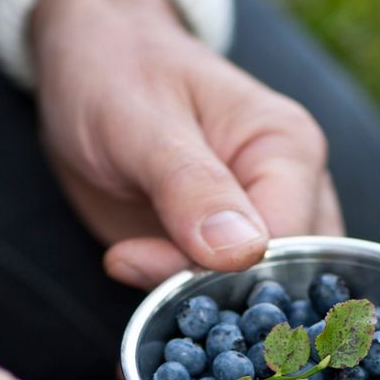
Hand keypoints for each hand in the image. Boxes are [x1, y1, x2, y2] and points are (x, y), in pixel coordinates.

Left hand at [32, 0, 343, 288]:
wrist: (86, 64)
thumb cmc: (116, 72)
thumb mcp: (142, 122)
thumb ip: (191, 186)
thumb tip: (240, 253)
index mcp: (290, 151)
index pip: (287, 242)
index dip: (227, 272)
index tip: (150, 263)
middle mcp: (293, 194)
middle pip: (282, 282)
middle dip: (218, 303)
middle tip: (141, 285)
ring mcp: (263, 229)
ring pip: (256, 302)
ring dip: (199, 316)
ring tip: (135, 287)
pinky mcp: (226, 255)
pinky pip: (221, 302)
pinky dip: (183, 312)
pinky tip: (137, 295)